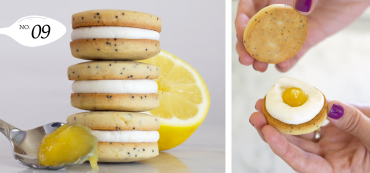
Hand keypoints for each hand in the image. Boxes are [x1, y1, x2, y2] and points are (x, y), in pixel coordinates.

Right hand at [235, 0, 369, 71]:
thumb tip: (293, 10)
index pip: (249, 9)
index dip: (242, 23)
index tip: (242, 34)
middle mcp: (278, 13)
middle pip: (255, 31)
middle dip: (247, 46)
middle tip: (246, 58)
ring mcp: (290, 28)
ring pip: (269, 45)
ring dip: (261, 58)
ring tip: (259, 67)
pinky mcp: (304, 40)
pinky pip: (292, 54)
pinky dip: (285, 62)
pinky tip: (281, 66)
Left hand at [250, 99, 369, 171]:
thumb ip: (356, 126)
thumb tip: (330, 107)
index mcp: (334, 171)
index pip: (302, 162)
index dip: (283, 148)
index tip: (267, 132)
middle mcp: (326, 157)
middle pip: (293, 144)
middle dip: (273, 129)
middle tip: (257, 114)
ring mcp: (328, 140)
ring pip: (299, 128)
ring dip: (282, 116)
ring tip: (264, 101)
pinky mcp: (333, 125)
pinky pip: (315, 114)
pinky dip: (306, 104)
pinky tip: (292, 95)